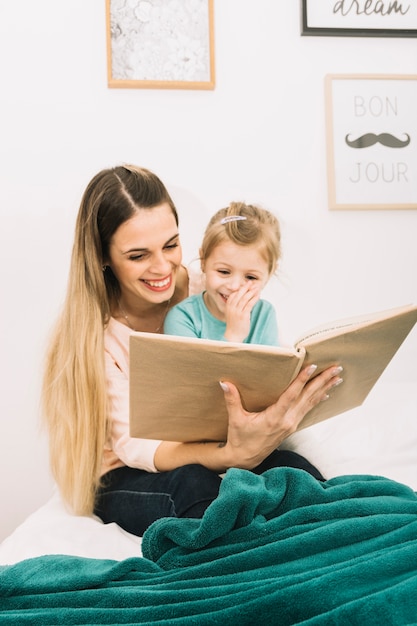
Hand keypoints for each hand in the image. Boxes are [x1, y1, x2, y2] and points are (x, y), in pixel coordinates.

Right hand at [219, 364, 342, 468]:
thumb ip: (232, 400)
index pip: (291, 395)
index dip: (302, 380)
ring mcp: (291, 424)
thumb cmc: (240, 439)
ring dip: (324, 388)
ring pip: (311, 403)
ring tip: (337, 377)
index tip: (312, 367)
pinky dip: (317, 399)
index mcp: (274, 418)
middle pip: (307, 397)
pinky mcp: (291, 426)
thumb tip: (224, 383)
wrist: (245, 460)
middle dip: (322, 382)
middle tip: (336, 368)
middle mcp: (287, 421)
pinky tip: (325, 393)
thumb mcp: (235, 420)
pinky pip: (307, 409)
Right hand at [223, 283, 260, 341]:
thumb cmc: (234, 324)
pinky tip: (258, 295)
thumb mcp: (232, 313)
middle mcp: (231, 307)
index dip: (241, 288)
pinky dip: (254, 299)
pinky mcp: (243, 315)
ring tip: (257, 287)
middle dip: (246, 287)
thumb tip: (244, 298)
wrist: (233, 336)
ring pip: (245, 298)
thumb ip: (236, 305)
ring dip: (252, 291)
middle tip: (252, 282)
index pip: (234, 294)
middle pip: (239, 294)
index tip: (247, 284)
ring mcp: (237, 311)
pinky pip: (249, 304)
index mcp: (228, 306)